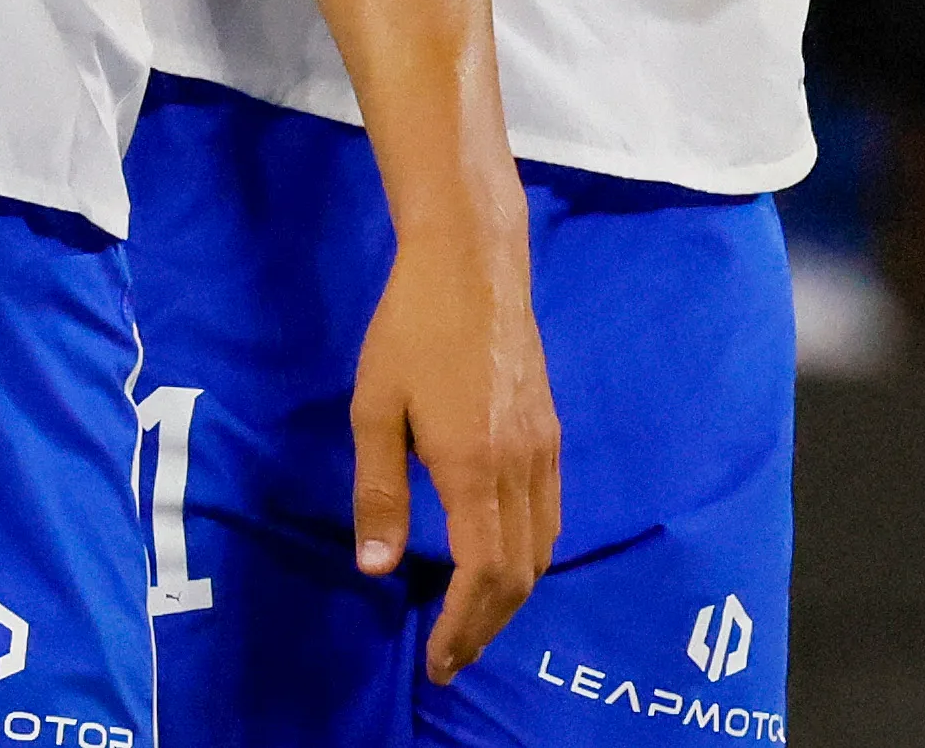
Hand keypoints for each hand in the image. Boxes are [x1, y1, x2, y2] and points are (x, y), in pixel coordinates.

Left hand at [349, 229, 559, 682]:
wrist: (473, 263)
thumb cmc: (409, 328)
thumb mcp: (374, 408)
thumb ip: (377, 490)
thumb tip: (376, 568)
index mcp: (474, 466)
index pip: (483, 573)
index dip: (464, 626)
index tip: (439, 661)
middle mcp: (521, 466)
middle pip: (520, 574)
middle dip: (487, 627)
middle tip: (452, 659)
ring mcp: (544, 449)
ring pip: (542, 549)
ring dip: (510, 597)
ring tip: (472, 621)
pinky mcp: (550, 432)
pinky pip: (549, 514)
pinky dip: (527, 556)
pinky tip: (499, 560)